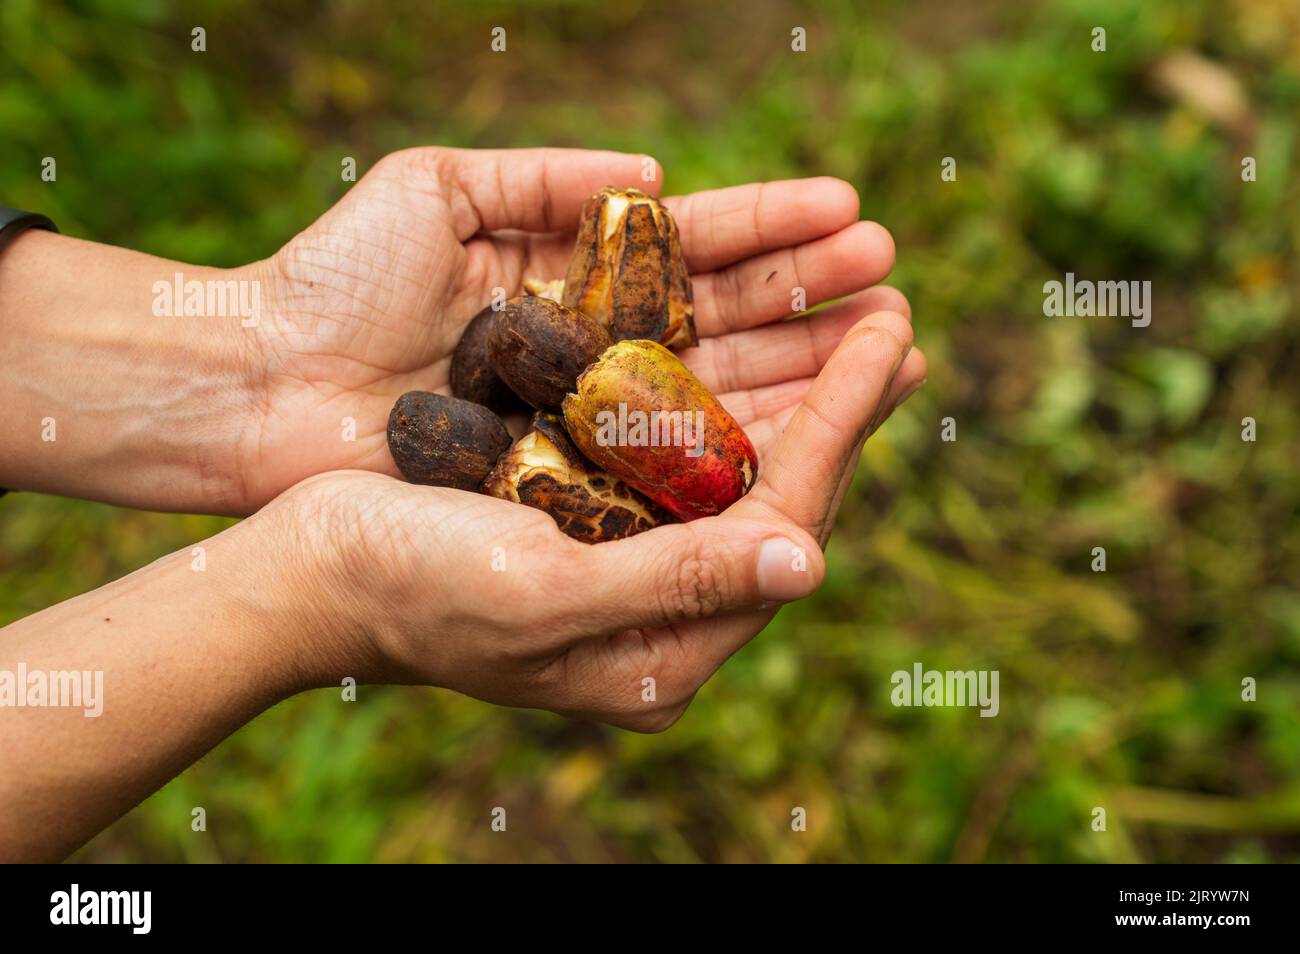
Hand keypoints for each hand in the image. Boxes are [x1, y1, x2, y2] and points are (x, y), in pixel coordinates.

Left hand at [237, 147, 924, 511]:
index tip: (858, 218)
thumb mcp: (437, 189)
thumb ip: (547, 178)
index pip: (697, 250)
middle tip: (900, 290)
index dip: (778, 234)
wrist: (255, 385)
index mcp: (573, 277)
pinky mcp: (569, 489)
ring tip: (891, 351)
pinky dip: (740, 450)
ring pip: (716, 398)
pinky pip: (668, 469)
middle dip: (813, 306)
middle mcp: (593, 355)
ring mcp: (585, 426)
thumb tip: (658, 176)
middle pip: (725, 327)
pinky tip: (814, 429)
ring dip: (803, 375)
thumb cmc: (332, 278)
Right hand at [279, 290, 921, 729]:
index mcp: (662, 652)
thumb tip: (810, 564)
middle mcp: (658, 609)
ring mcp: (626, 560)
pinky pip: (677, 446)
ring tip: (855, 314)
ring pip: (735, 462)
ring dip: (792, 385)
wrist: (305, 573)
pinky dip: (719, 387)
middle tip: (896, 318)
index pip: (783, 525)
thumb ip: (676, 583)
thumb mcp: (544, 594)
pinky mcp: (589, 514)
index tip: (892, 342)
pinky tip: (754, 337)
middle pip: (775, 493)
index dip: (840, 427)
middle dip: (837, 404)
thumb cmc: (410, 591)